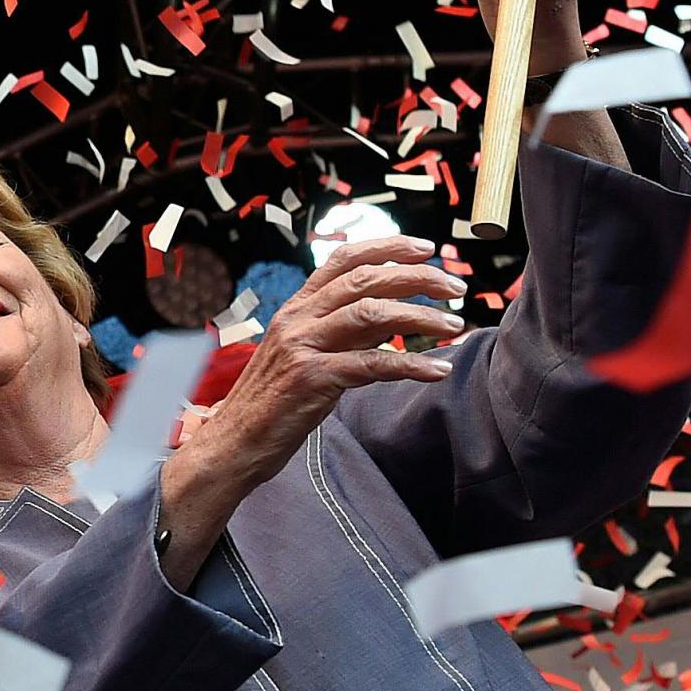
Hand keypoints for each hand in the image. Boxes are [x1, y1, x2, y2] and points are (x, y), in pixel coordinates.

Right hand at [159, 238, 464, 564]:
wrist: (234, 444)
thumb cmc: (274, 403)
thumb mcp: (307, 354)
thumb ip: (343, 332)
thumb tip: (392, 316)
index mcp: (295, 308)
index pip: (342, 259)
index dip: (385, 247)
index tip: (424, 247)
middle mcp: (297, 319)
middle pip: (365, 280)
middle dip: (417, 278)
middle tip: (456, 288)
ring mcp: (302, 348)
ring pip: (372, 314)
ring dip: (421, 317)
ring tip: (454, 326)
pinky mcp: (311, 380)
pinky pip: (372, 365)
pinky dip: (411, 365)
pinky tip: (437, 370)